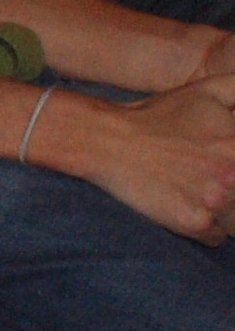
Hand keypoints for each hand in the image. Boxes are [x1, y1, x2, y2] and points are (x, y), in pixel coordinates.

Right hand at [60, 79, 234, 241]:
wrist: (108, 140)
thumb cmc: (158, 116)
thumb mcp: (207, 92)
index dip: (234, 167)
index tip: (224, 166)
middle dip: (231, 187)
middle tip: (208, 176)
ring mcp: (216, 201)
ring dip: (225, 212)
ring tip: (201, 192)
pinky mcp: (193, 222)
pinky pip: (216, 237)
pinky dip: (205, 227)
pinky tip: (186, 204)